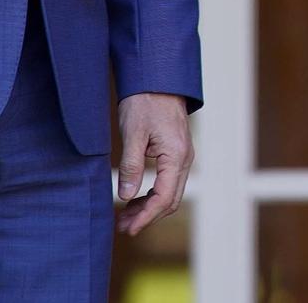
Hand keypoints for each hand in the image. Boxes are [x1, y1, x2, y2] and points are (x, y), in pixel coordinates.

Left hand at [115, 91, 192, 235]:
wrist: (158, 77)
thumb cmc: (145, 101)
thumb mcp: (133, 133)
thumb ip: (132, 166)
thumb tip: (126, 196)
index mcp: (176, 156)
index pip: (163, 198)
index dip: (146, 217)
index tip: (128, 229)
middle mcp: (185, 158)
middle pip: (170, 200)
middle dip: (147, 216)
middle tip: (123, 227)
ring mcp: (183, 155)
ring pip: (170, 192)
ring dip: (149, 206)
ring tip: (125, 215)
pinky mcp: (176, 152)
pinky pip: (169, 181)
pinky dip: (153, 193)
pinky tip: (135, 196)